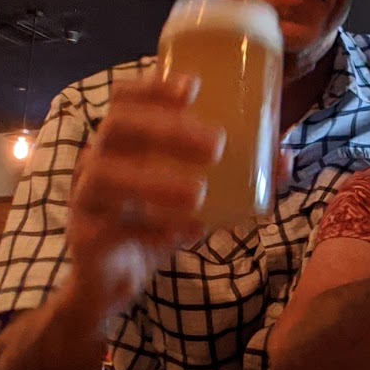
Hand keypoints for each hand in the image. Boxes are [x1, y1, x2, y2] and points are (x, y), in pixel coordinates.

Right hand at [65, 75, 223, 316]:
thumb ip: (237, 178)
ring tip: (199, 194)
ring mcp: (87, 196)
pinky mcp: (85, 235)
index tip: (194, 86)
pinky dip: (152, 228)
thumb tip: (283, 158)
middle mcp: (98, 159)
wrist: (112, 282)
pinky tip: (189, 232)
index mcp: (122, 142)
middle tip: (215, 144)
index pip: (126, 98)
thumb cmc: (154, 225)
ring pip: (107, 175)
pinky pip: (113, 226)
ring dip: (154, 181)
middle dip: (166, 130)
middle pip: (118, 126)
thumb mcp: (196, 198)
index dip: (153, 86)